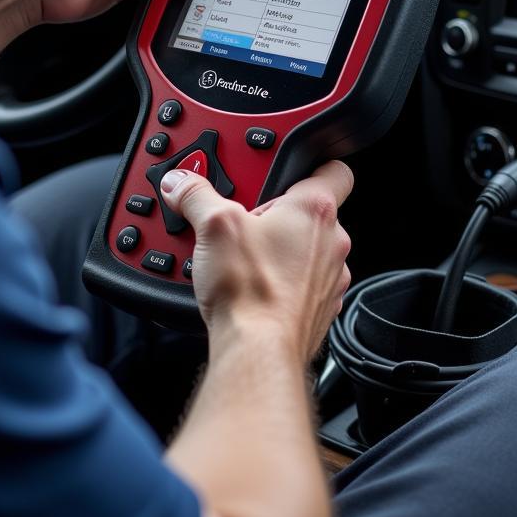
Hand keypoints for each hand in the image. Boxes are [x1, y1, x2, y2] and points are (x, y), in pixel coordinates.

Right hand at [160, 161, 353, 363]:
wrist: (258, 352)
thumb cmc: (250, 291)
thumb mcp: (213, 226)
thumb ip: (196, 195)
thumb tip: (182, 182)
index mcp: (314, 210)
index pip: (335, 169)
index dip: (313, 164)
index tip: (290, 169)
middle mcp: (332, 243)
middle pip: (313, 212)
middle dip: (281, 212)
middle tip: (248, 218)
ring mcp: (329, 279)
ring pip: (309, 250)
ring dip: (283, 249)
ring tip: (245, 255)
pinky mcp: (319, 308)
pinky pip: (304, 283)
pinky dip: (284, 281)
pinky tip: (254, 285)